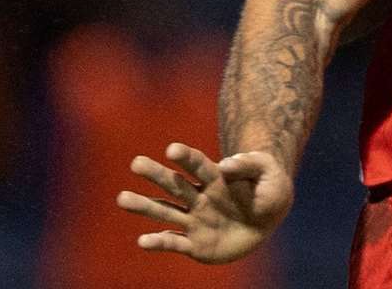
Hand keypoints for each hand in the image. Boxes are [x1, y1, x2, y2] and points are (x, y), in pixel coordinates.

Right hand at [118, 143, 292, 263]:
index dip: (186, 157)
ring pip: (166, 212)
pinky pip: (175, 242)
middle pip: (175, 184)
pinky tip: (143, 241)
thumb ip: (251, 165)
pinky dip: (159, 242)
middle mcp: (199, 197)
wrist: (266, 222)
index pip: (199, 165)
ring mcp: (195, 220)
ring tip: (122, 198)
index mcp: (216, 178)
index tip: (172, 149)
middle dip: (156, 174)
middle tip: (136, 163)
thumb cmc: (268, 191)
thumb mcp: (269, 173)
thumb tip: (228, 164)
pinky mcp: (195, 243)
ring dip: (144, 206)